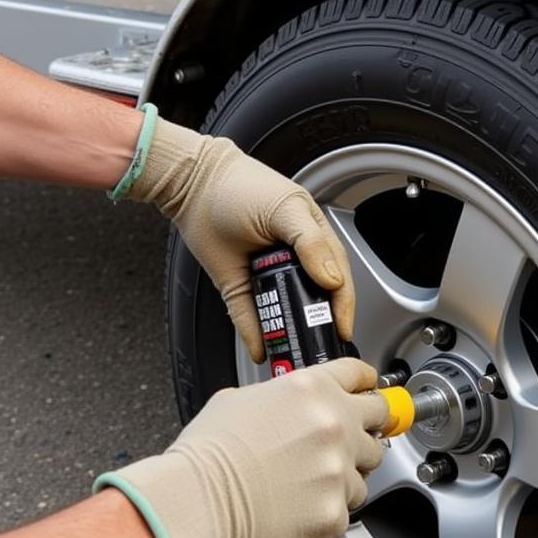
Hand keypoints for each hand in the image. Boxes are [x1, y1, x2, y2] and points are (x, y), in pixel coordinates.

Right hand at [95, 359, 389, 537]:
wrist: (197, 501)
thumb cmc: (209, 454)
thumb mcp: (240, 399)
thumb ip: (283, 395)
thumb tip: (292, 404)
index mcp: (312, 388)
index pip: (359, 374)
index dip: (364, 382)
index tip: (368, 389)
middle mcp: (334, 423)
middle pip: (380, 417)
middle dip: (367, 426)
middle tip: (353, 436)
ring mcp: (339, 468)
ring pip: (367, 470)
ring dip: (347, 473)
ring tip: (311, 481)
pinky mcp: (335, 510)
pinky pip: (347, 509)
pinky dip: (328, 510)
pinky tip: (301, 507)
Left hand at [128, 118, 353, 361]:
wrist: (193, 186)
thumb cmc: (242, 186)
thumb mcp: (287, 208)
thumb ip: (313, 243)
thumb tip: (332, 280)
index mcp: (314, 240)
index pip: (338, 277)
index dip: (344, 304)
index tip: (343, 327)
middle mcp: (293, 261)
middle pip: (313, 300)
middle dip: (319, 324)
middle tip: (322, 345)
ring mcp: (266, 276)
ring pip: (283, 314)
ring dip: (289, 333)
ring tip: (294, 351)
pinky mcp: (239, 288)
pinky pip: (250, 318)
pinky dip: (255, 336)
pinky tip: (261, 348)